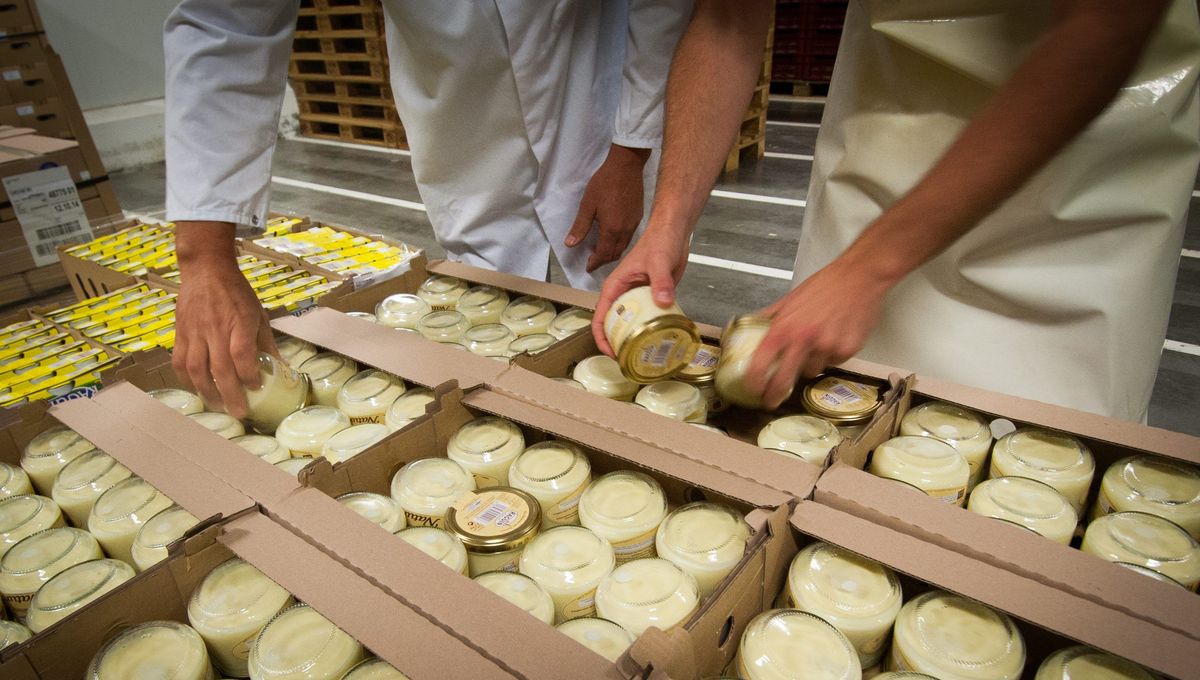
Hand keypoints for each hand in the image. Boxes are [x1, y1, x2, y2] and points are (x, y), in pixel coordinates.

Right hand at [172, 221, 275, 417]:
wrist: (206, 270)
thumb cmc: (237, 293)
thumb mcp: (258, 314)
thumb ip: (267, 343)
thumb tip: (282, 368)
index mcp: (238, 323)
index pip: (242, 355)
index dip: (249, 374)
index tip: (256, 388)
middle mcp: (215, 329)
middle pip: (220, 368)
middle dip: (230, 394)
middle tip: (239, 412)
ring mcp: (195, 332)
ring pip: (197, 369)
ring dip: (207, 391)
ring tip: (218, 405)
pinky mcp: (180, 333)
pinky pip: (180, 361)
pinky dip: (186, 379)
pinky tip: (196, 389)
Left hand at [565, 143, 651, 272]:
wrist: (627, 165)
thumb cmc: (604, 183)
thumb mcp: (587, 205)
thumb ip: (580, 226)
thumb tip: (570, 244)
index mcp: (612, 229)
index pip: (603, 254)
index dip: (595, 263)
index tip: (588, 268)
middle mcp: (625, 231)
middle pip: (615, 254)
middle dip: (604, 260)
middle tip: (593, 261)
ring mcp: (634, 224)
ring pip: (624, 247)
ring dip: (612, 252)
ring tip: (601, 251)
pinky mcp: (638, 217)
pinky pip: (629, 237)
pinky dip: (620, 243)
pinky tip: (613, 237)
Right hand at [591, 219, 690, 356]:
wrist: (673, 233)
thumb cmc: (659, 242)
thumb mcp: (658, 261)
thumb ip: (660, 281)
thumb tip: (662, 301)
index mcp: (615, 286)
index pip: (600, 317)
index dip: (602, 338)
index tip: (612, 353)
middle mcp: (622, 294)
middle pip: (613, 325)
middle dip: (617, 344)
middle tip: (630, 361)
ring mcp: (636, 297)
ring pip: (630, 323)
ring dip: (633, 339)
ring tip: (643, 355)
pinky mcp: (651, 298)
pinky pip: (646, 318)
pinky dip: (649, 329)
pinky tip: (659, 340)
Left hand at [741, 255, 891, 408]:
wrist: (858, 277)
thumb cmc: (823, 285)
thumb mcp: (789, 300)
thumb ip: (769, 318)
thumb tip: (750, 329)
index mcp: (784, 327)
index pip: (760, 364)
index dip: (754, 383)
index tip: (753, 390)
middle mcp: (803, 340)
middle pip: (784, 380)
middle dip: (775, 394)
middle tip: (772, 399)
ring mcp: (827, 347)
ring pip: (812, 372)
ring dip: (810, 365)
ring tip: (817, 344)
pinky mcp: (847, 351)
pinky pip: (833, 364)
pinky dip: (831, 357)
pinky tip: (835, 338)